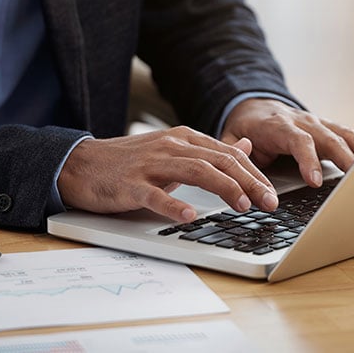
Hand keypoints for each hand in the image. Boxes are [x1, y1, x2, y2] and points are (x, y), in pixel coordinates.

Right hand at [58, 126, 278, 222]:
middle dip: (249, 181)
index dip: (254, 173)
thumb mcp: (175, 150)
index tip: (271, 193)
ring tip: (242, 205)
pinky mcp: (130, 184)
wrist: (82, 163)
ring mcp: (151, 164)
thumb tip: (246, 147)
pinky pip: (154, 194)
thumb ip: (210, 150)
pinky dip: (173, 204)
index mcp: (184, 138)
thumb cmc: (131, 161)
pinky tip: (188, 215)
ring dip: (223, 188)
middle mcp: (171, 146)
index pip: (228, 154)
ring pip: (196, 172)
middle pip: (219, 161)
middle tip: (269, 202)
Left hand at [221, 99, 353, 186]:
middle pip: (328, 138)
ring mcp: (319, 123)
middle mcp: (303, 122)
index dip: (308, 160)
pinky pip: (351, 135)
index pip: (298, 141)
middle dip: (344, 158)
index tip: (314, 181)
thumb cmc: (244, 128)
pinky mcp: (329, 128)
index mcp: (279, 126)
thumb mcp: (229, 139)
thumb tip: (244, 163)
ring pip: (344, 134)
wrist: (254, 105)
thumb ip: (235, 150)